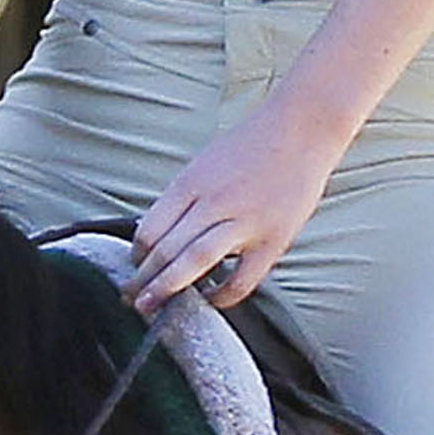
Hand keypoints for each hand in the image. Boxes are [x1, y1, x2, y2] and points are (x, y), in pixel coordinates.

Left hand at [124, 95, 345, 314]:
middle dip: (143, 279)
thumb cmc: (253, 145)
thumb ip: (186, 198)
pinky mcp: (273, 240)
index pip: (150, 228)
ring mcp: (244, 222)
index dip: (136, 254)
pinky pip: (241, 280)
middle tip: (131, 297)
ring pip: (194, 262)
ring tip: (151, 306)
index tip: (134, 266)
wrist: (302, 129)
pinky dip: (221, 296)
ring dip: (166, 288)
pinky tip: (210, 299)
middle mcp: (213, 202)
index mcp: (191, 182)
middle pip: (165, 249)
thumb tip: (162, 235)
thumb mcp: (206, 163)